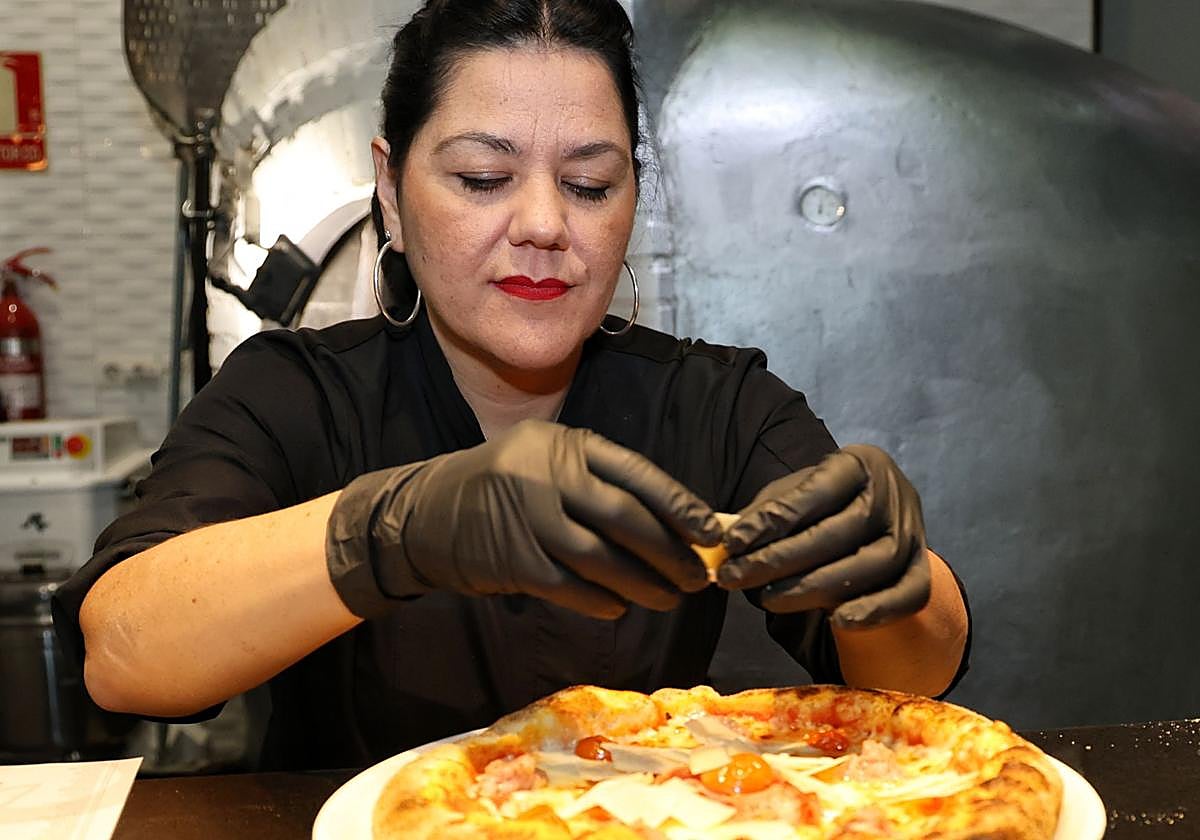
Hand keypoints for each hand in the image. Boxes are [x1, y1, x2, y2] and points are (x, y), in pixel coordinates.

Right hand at [326, 420, 721, 618]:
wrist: (426, 511)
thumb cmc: (504, 485)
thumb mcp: (546, 459)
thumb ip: (600, 481)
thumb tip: (672, 522)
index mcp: (566, 444)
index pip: (636, 472)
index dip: (679, 504)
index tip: (710, 532)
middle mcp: (548, 475)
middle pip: (624, 517)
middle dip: (669, 551)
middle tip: (698, 577)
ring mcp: (527, 518)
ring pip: (601, 557)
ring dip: (643, 583)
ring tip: (669, 598)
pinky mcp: (512, 560)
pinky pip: (569, 586)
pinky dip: (600, 600)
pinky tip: (620, 607)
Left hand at [716, 445, 930, 628]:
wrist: (875, 514)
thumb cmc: (823, 502)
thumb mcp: (793, 492)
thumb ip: (766, 512)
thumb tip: (730, 542)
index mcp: (859, 463)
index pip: (815, 491)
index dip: (773, 519)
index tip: (733, 543)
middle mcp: (893, 494)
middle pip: (840, 532)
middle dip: (782, 559)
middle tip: (737, 577)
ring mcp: (913, 533)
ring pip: (870, 566)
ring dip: (815, 588)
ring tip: (768, 599)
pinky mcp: (924, 568)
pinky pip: (909, 595)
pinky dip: (875, 611)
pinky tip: (836, 622)